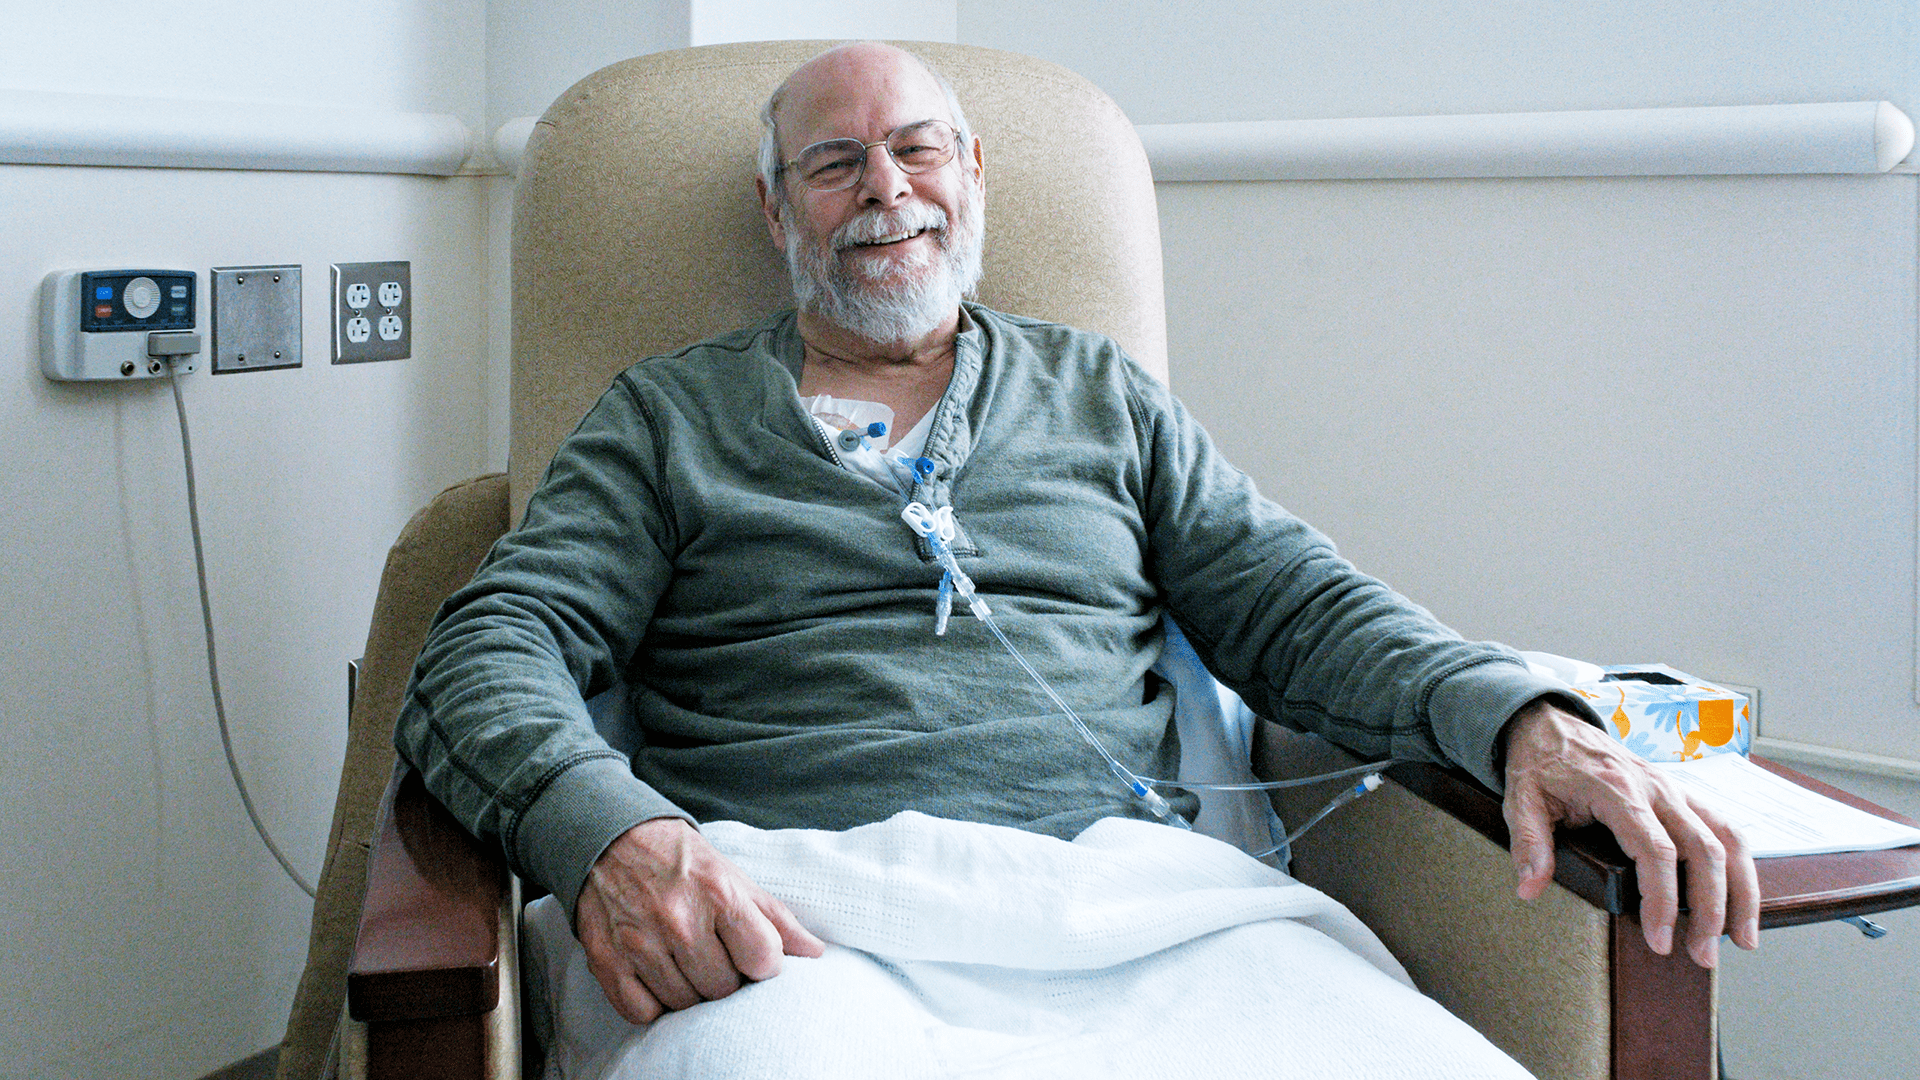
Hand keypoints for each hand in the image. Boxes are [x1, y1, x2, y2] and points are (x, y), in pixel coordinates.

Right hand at [574, 816, 826, 1022]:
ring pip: (685, 1004)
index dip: (763, 964)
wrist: (612, 840)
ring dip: (690, 991)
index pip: (763, 960)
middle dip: (725, 977)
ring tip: (685, 964)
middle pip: (723, 988)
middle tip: (713, 955)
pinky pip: (642, 1012)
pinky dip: (653, 1004)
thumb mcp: (734, 877)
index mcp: (718, 893)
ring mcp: (639, 942)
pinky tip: (658, 978)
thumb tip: (815, 951)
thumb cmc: (682, 862)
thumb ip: (775, 917)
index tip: (752, 955)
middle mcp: (679, 919)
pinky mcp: (606, 961)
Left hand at [1501, 700, 1759, 966]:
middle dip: (1711, 908)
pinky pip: (1725, 827)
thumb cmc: (1539, 762)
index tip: (1660, 940)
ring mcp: (1675, 788)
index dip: (1663, 900)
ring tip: (1742, 938)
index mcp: (1617, 790)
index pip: (1655, 851)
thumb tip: (1530, 888)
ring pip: (1728, 838)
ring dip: (1742, 890)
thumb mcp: (1520, 799)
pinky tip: (1741, 898)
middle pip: (1704, 849)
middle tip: (1702, 955)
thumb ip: (1529, 843)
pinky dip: (1741, 864)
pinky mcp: (1682, 794)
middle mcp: (1656, 788)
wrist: (1552, 722)